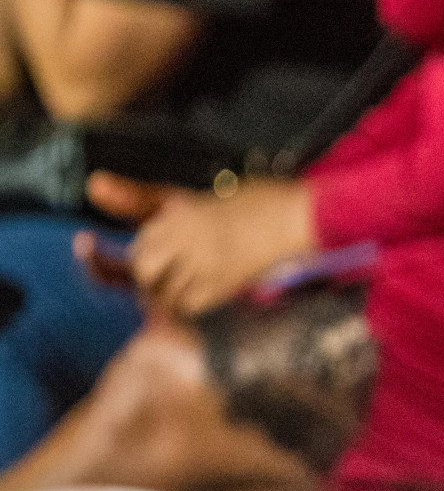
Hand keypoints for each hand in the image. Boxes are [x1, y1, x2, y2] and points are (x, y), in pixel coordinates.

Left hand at [85, 170, 316, 315]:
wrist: (303, 217)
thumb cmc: (261, 201)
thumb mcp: (204, 193)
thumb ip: (152, 197)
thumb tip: (93, 185)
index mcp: (184, 208)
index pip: (143, 239)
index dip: (145, 253)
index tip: (156, 259)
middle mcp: (189, 233)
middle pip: (145, 263)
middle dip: (149, 274)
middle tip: (167, 278)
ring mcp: (207, 258)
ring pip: (164, 287)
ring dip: (168, 292)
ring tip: (185, 289)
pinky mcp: (227, 281)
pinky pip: (190, 303)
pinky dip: (189, 305)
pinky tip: (202, 298)